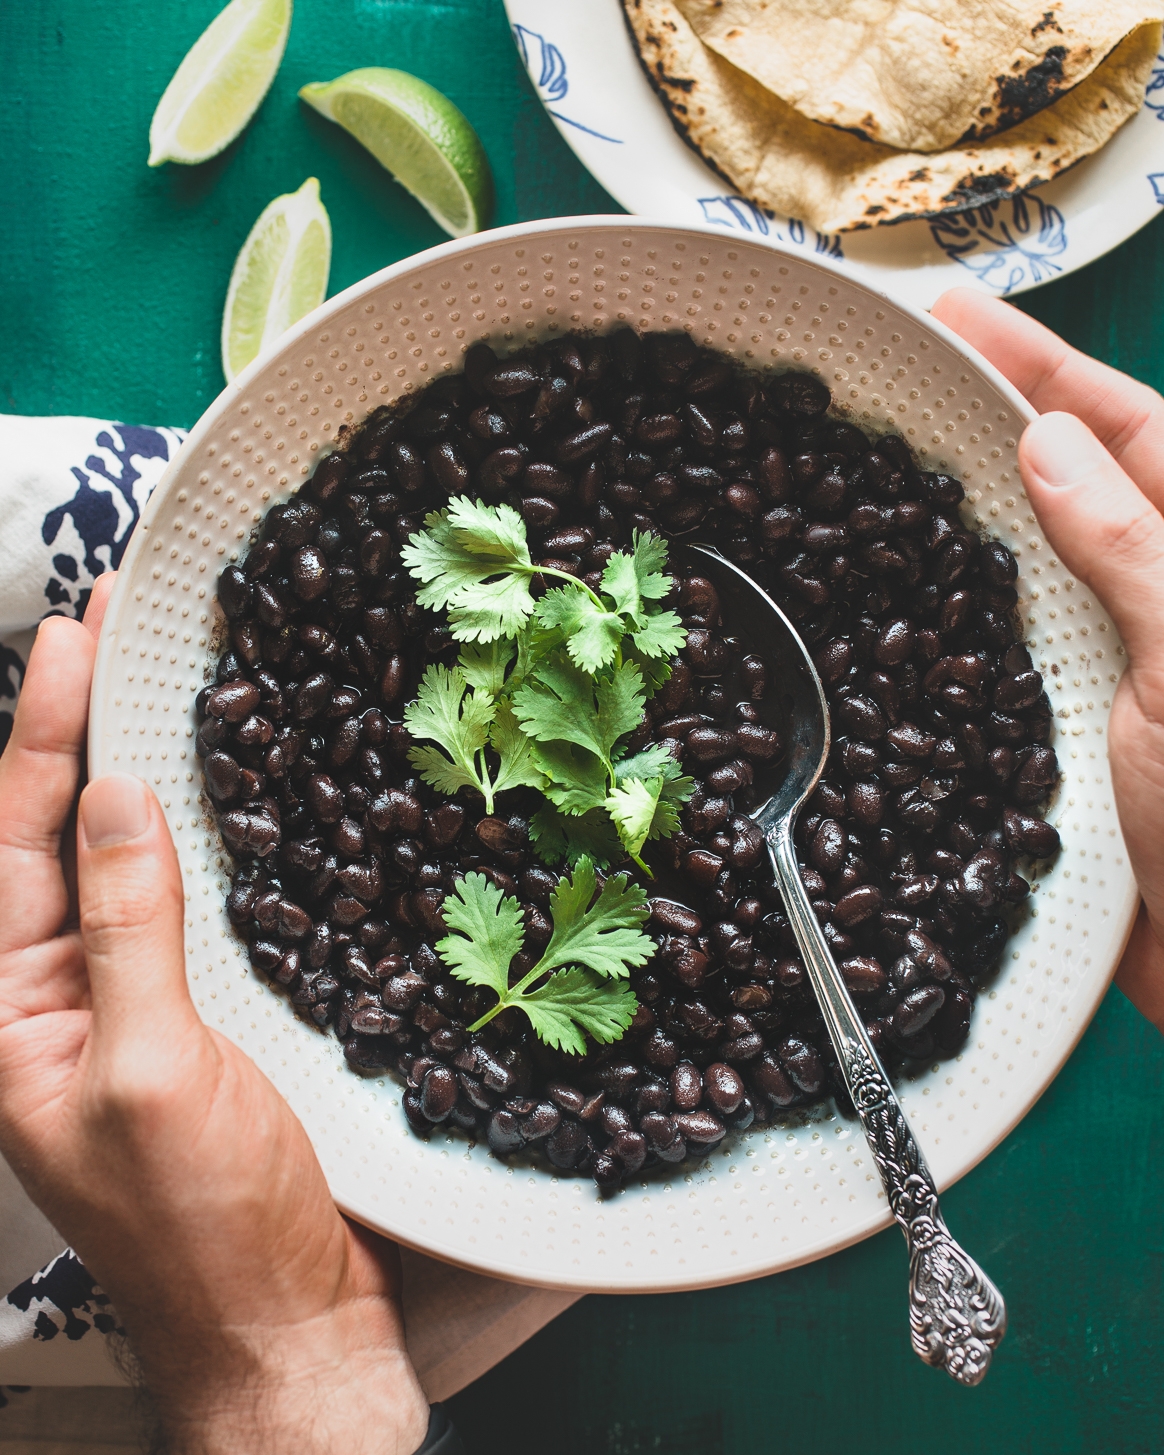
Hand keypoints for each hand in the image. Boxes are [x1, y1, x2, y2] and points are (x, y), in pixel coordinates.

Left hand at [0, 576, 428, 1454]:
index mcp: (11, 1019)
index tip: (73, 637)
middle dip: (78, 732)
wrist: (290, 1324)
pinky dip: (196, 844)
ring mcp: (126, 1014)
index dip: (43, 734)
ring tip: (154, 686)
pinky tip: (218, 803)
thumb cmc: (207, 1227)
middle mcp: (57, 1006)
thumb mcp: (148, 1068)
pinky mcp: (193, 1025)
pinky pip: (183, 912)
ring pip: (124, 867)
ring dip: (137, 775)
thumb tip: (111, 801)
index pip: (14, 845)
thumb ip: (125, 928)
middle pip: (58, 842)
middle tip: (109, 629)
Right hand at [932, 289, 1163, 1031]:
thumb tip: (1050, 442)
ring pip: (1029, 564)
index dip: (1042, 363)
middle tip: (904, 371)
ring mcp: (1117, 664)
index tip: (957, 313)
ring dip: (966, 512)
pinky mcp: (1071, 732)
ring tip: (885, 461)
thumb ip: (1131, 544)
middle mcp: (1159, 598)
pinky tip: (900, 600)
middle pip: (1072, 481)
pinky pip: (1000, 655)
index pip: (1127, 428)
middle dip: (995, 418)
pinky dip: (951, 620)